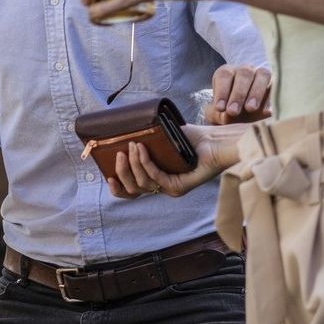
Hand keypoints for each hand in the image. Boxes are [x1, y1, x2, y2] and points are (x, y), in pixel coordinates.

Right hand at [88, 124, 245, 199]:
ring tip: (133, 145)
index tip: (107, 176)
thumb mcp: (159, 139)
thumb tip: (116, 133)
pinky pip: (156, 177)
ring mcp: (171, 188)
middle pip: (133, 189)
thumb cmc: (191, 138)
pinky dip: (146, 163)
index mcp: (155, 178)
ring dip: (133, 164)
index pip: (131, 191)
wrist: (215, 140)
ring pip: (142, 183)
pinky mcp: (180, 187)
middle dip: (122, 172)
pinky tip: (142, 148)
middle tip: (118, 154)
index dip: (117, 187)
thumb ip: (141, 141)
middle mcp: (162, 187)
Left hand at [204, 64, 271, 124]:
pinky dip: (272, 99)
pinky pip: (276, 87)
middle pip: (243, 75)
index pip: (224, 76)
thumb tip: (226, 117)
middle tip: (233, 111)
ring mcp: (262, 75)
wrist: (245, 116)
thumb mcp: (218, 113)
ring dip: (256, 92)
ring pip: (262, 76)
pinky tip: (267, 112)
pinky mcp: (276, 84)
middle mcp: (245, 70)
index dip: (222, 91)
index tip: (220, 108)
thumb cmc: (228, 112)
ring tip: (250, 109)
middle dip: (238, 94)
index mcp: (227, 72)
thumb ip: (217, 115)